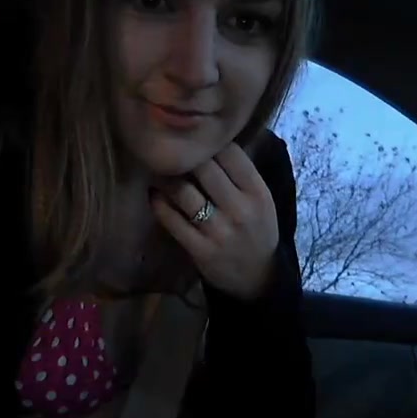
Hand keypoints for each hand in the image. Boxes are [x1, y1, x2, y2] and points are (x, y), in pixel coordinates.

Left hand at [150, 143, 278, 300]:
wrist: (257, 277)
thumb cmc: (257, 230)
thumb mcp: (261, 200)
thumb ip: (240, 173)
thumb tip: (209, 141)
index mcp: (257, 191)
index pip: (230, 153)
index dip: (208, 143)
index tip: (194, 141)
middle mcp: (240, 208)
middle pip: (203, 168)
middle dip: (184, 158)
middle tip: (170, 153)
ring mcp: (218, 230)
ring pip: (183, 192)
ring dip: (166, 179)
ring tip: (158, 171)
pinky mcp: (199, 249)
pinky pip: (171, 219)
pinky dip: (159, 204)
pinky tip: (155, 195)